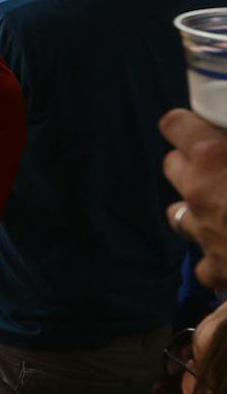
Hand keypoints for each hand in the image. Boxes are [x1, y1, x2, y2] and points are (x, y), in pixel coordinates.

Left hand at [164, 109, 226, 287]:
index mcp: (214, 158)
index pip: (174, 125)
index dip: (187, 123)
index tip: (204, 124)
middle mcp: (200, 193)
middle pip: (173, 166)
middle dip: (193, 162)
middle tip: (224, 163)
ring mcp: (203, 233)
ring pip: (177, 212)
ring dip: (197, 206)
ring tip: (225, 205)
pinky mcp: (215, 269)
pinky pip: (203, 260)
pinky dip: (217, 255)